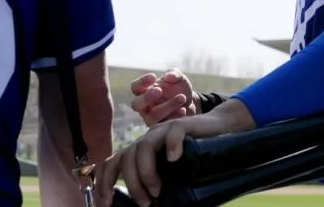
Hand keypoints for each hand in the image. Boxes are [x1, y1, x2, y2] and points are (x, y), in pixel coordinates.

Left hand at [97, 100, 255, 206]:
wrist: (219, 129)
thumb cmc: (194, 156)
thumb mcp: (171, 173)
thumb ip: (156, 183)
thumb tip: (146, 206)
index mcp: (141, 151)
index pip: (113, 161)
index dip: (104, 181)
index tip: (106, 201)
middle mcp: (148, 139)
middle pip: (127, 158)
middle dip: (132, 184)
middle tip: (145, 202)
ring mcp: (164, 130)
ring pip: (144, 147)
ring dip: (146, 172)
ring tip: (157, 190)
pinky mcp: (183, 125)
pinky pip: (173, 132)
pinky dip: (171, 146)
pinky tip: (175, 158)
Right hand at [129, 69, 196, 126]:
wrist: (191, 103)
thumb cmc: (179, 88)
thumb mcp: (179, 78)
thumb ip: (174, 74)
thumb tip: (169, 76)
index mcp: (144, 91)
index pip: (135, 87)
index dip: (142, 82)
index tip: (154, 77)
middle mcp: (144, 106)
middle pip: (136, 104)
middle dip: (147, 97)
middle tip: (160, 90)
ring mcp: (151, 119)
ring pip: (153, 116)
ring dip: (167, 106)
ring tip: (182, 97)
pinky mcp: (161, 128)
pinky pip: (164, 125)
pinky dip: (174, 116)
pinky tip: (183, 110)